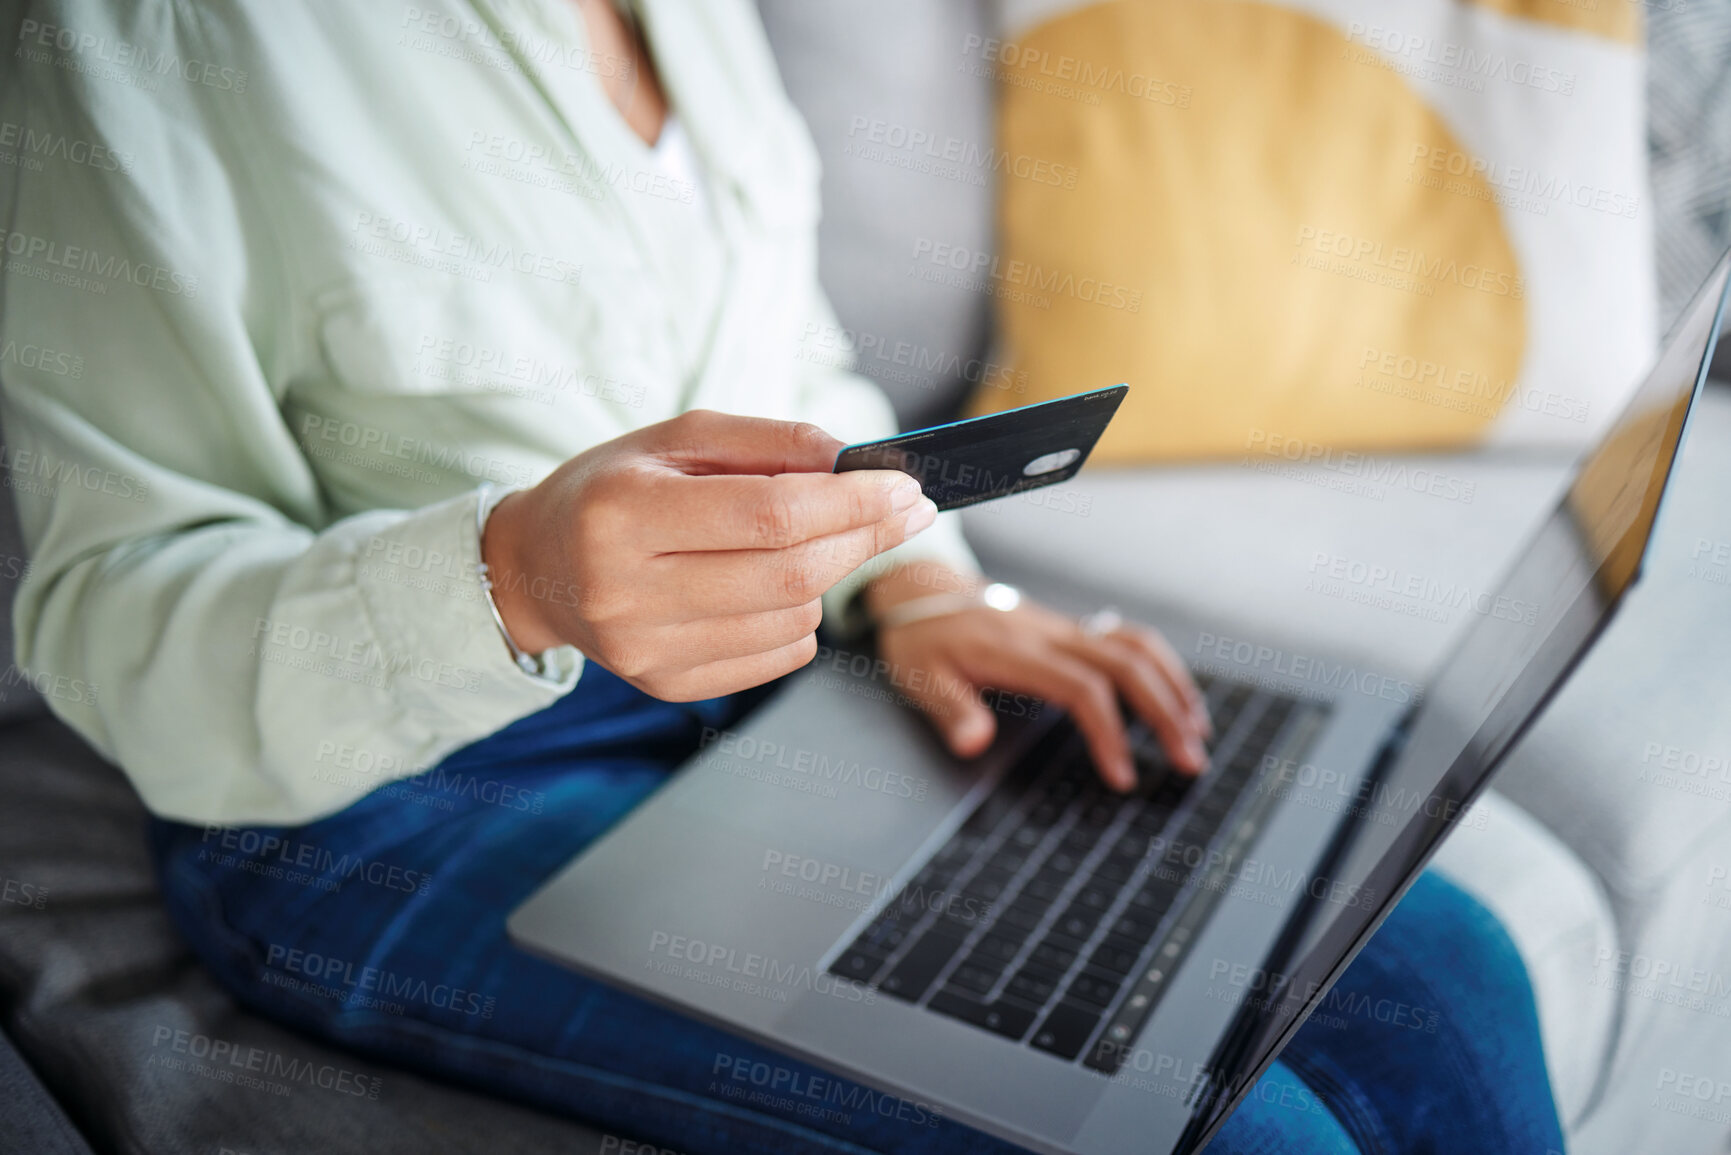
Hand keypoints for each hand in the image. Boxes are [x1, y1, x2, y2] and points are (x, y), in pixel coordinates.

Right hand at [482, 410, 936, 699]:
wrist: (536, 566)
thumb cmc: (614, 488)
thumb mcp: (676, 438)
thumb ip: (768, 441)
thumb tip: (856, 464)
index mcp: (622, 513)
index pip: (769, 515)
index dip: (852, 503)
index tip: (905, 486)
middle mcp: (626, 591)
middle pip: (790, 575)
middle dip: (864, 538)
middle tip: (906, 511)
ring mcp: (645, 650)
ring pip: (792, 617)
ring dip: (828, 575)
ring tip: (807, 541)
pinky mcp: (665, 685)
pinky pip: (777, 657)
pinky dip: (800, 616)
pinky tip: (772, 586)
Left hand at [868, 565, 1210, 791]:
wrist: (923, 590)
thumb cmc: (922, 638)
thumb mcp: (920, 677)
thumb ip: (950, 710)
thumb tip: (973, 743)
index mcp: (1020, 652)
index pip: (1083, 689)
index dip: (1110, 733)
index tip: (1123, 776)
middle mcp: (1053, 635)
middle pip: (1128, 666)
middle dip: (1167, 713)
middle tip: (1191, 761)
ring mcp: (1066, 629)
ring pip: (1137, 647)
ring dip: (1174, 686)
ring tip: (1198, 730)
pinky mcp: (1071, 631)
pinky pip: (1128, 640)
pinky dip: (1161, 666)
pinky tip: (1175, 697)